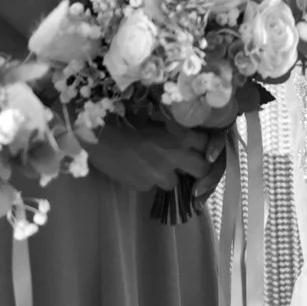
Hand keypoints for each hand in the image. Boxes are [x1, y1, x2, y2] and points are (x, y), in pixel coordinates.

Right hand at [86, 121, 217, 192]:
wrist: (99, 135)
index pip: (207, 144)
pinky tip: (135, 169)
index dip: (203, 147)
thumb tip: (186, 137)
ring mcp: (159, 174)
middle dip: (197, 168)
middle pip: (202, 169)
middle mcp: (174, 156)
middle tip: (187, 166)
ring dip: (168, 176)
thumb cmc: (126, 120)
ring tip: (151, 165)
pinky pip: (151, 186)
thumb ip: (174, 130)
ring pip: (174, 182)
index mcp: (179, 135)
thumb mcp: (156, 119)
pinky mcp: (144, 186)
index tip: (198, 147)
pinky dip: (147, 180)